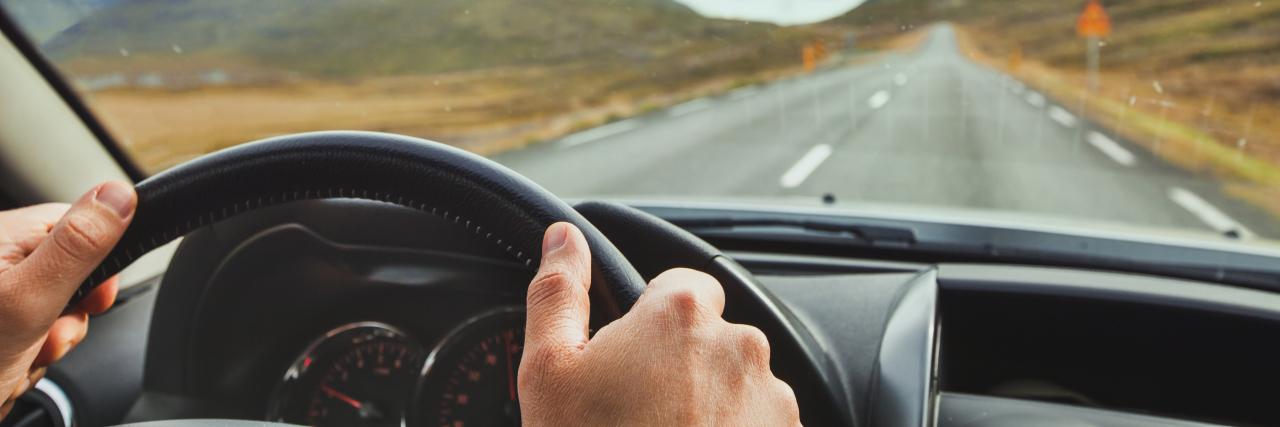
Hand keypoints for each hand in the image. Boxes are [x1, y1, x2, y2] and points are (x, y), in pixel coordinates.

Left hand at [0, 181, 135, 419]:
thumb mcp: (29, 301)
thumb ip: (77, 247)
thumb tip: (119, 193)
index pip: (77, 225)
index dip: (98, 266)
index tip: (95, 299)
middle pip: (67, 273)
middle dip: (66, 316)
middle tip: (43, 337)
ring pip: (48, 311)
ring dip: (43, 344)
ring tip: (17, 358)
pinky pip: (25, 334)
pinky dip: (22, 358)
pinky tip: (4, 366)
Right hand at [518, 222, 801, 425]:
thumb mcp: (549, 374)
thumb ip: (559, 293)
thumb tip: (564, 240)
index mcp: (681, 315)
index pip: (678, 285)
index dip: (648, 321)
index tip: (627, 360)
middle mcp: (740, 346)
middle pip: (709, 337)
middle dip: (679, 366)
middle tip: (635, 415)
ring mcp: (772, 400)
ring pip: (736, 385)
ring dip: (708, 407)